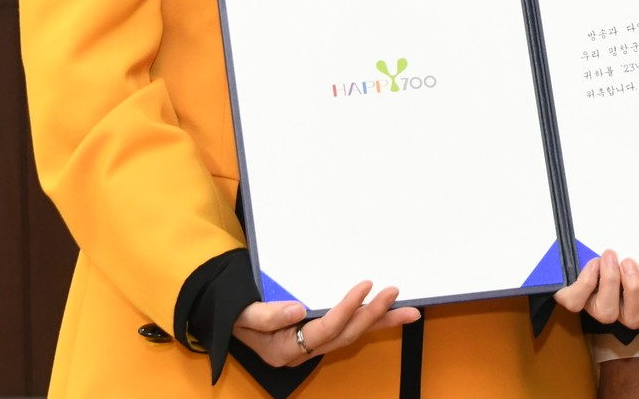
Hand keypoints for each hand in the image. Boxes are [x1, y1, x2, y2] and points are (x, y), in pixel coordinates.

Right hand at [231, 281, 419, 366]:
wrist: (229, 318)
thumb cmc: (236, 313)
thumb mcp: (242, 313)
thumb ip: (267, 314)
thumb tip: (296, 310)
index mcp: (285, 349)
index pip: (324, 330)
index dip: (347, 308)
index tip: (365, 286)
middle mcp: (304, 351)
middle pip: (346, 336)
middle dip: (373, 315)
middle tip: (394, 293)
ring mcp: (313, 346)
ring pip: (352, 335)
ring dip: (380, 322)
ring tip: (408, 310)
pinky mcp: (320, 336)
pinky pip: (349, 330)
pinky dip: (370, 321)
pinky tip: (388, 312)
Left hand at [553, 249, 638, 328]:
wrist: (578, 245)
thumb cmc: (620, 251)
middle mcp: (621, 306)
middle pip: (635, 316)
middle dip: (634, 289)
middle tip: (629, 260)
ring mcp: (596, 304)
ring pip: (605, 312)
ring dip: (609, 283)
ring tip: (608, 256)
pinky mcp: (572, 298)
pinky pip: (574, 302)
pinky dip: (583, 284)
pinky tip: (590, 265)